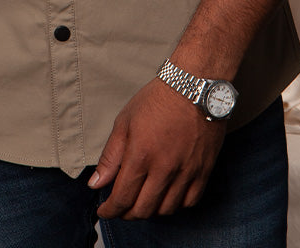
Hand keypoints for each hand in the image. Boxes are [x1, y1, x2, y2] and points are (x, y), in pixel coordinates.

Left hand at [88, 78, 226, 219]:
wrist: (195, 86)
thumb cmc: (158, 99)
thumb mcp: (125, 122)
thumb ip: (110, 156)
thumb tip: (96, 184)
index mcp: (141, 156)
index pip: (122, 198)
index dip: (110, 210)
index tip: (104, 210)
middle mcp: (164, 169)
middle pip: (143, 210)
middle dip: (127, 213)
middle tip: (122, 206)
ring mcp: (186, 171)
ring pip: (166, 210)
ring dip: (151, 211)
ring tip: (143, 200)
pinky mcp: (203, 170)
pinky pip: (190, 202)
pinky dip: (176, 205)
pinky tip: (168, 195)